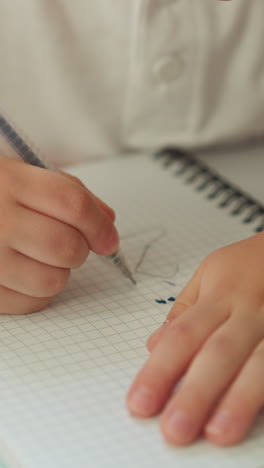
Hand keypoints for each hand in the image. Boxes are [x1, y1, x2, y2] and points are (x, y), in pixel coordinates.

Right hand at [0, 157, 117, 313]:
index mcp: (7, 182)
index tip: (108, 239)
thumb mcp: (17, 174)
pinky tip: (24, 274)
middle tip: (69, 243)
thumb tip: (108, 220)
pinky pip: (31, 303)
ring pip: (53, 281)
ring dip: (58, 271)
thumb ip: (65, 191)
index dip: (99, 224)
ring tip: (39, 256)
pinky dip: (38, 292)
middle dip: (80, 249)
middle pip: (67, 247)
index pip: (72, 203)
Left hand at [127, 233, 263, 445]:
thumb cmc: (249, 264)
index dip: (159, 370)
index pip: (183, 336)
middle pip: (219, 353)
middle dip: (196, 392)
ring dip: (239, 400)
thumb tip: (154, 345)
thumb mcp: (211, 272)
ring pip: (258, 364)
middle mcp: (249, 312)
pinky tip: (257, 417)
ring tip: (218, 433)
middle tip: (174, 428)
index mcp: (221, 295)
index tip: (140, 402)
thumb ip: (184, 309)